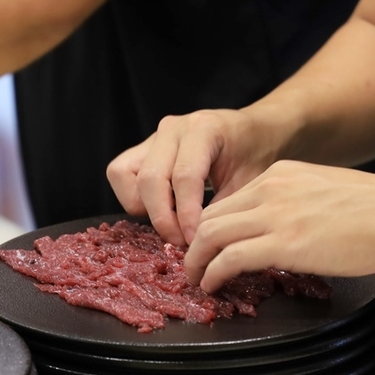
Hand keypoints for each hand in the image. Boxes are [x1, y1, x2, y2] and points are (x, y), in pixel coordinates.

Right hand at [107, 109, 276, 245]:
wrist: (252, 132)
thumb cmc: (253, 155)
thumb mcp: (249, 183)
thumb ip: (222, 210)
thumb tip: (200, 246)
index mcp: (203, 129)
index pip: (184, 177)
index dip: (186, 216)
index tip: (196, 243)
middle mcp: (172, 128)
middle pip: (150, 179)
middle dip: (164, 219)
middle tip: (183, 243)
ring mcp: (153, 136)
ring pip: (125, 175)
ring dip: (144, 208)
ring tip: (172, 225)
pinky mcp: (141, 149)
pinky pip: (121, 174)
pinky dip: (133, 198)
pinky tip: (162, 210)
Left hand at [184, 160, 374, 291]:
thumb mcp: (323, 193)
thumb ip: (294, 206)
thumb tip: (278, 233)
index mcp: (279, 175)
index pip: (227, 201)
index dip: (208, 227)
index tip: (204, 248)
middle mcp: (271, 188)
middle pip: (210, 215)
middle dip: (193, 244)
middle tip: (189, 266)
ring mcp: (276, 213)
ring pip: (211, 234)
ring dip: (196, 261)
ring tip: (195, 279)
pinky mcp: (285, 242)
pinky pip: (231, 257)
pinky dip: (213, 273)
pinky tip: (213, 285)